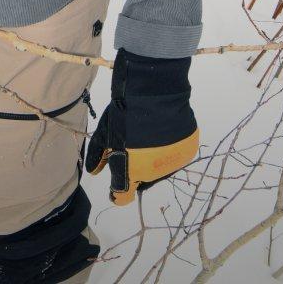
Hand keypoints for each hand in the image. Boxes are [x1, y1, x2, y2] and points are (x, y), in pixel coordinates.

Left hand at [85, 47, 199, 205]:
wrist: (155, 87)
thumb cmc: (125, 108)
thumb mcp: (106, 131)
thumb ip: (99, 155)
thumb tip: (94, 171)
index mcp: (130, 170)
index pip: (123, 196)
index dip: (119, 191)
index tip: (117, 186)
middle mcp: (153, 173)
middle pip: (142, 180)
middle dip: (137, 168)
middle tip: (133, 144)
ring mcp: (173, 162)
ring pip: (160, 168)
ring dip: (155, 159)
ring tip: (149, 134)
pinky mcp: (187, 150)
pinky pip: (175, 155)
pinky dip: (169, 147)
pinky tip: (163, 130)